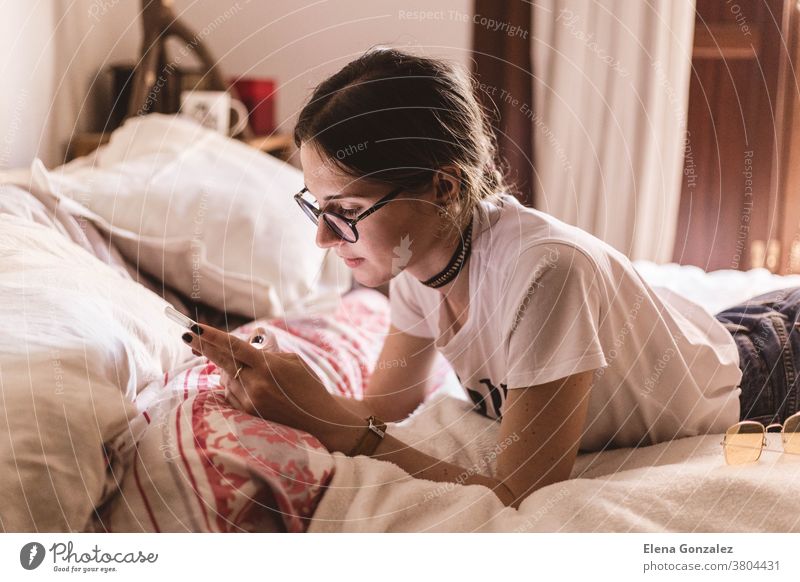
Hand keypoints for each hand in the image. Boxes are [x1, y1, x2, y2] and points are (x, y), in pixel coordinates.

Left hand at [181, 323, 361, 446]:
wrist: (320, 420)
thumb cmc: (309, 386)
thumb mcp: (293, 361)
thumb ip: (266, 352)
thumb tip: (243, 345)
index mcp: (268, 366)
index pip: (233, 347)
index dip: (211, 336)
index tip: (194, 327)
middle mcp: (255, 384)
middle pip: (221, 361)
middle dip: (203, 347)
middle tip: (187, 334)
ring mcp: (250, 401)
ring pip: (225, 378)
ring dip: (228, 370)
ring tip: (251, 373)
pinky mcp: (248, 415)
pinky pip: (230, 394)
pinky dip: (234, 386)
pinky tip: (250, 387)